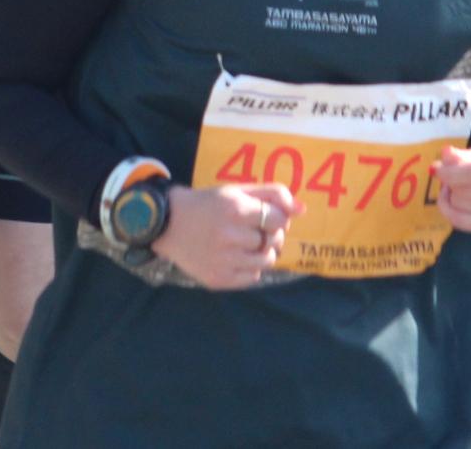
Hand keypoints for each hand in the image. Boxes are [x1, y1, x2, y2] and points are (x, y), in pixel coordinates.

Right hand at [152, 183, 303, 289]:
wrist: (168, 224)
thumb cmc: (208, 204)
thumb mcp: (236, 190)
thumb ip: (272, 195)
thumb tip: (303, 209)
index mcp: (233, 208)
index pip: (279, 218)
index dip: (278, 217)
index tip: (265, 215)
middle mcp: (228, 235)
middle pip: (274, 241)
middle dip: (272, 234)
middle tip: (256, 229)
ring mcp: (223, 260)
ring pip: (267, 261)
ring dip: (264, 252)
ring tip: (247, 243)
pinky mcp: (218, 279)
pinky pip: (253, 277)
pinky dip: (250, 266)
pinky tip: (235, 255)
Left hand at [434, 138, 470, 234]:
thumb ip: (463, 155)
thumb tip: (445, 154)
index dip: (451, 173)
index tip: (437, 170)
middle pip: (466, 192)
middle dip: (450, 184)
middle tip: (449, 176)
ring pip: (462, 208)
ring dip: (450, 197)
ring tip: (456, 187)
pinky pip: (464, 223)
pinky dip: (452, 212)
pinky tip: (453, 201)